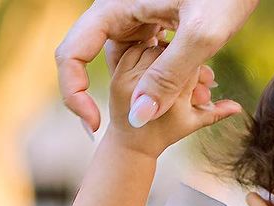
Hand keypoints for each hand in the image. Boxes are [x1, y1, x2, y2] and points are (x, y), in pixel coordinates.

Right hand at [56, 0, 259, 132]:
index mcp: (115, 6)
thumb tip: (139, 117)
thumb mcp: (200, 35)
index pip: (72, 53)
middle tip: (161, 120)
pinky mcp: (157, 19)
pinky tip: (199, 84)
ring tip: (198, 96)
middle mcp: (119, 9)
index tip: (95, 126)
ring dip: (155, 88)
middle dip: (128, 95)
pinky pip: (151, 55)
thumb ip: (169, 76)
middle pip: (98, 61)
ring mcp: (137, 14)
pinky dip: (169, 75)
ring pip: (130, 62)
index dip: (75, 95)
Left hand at [107, 39, 241, 154]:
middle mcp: (153, 91)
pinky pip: (134, 50)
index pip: (191, 67)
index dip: (198, 66)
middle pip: (171, 54)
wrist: (132, 143)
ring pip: (152, 49)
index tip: (200, 74)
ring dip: (163, 50)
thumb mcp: (192, 123)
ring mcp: (133, 82)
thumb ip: (216, 113)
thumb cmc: (165, 134)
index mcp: (175, 100)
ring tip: (169, 59)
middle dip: (180, 56)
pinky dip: (144, 49)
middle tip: (184, 61)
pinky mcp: (118, 76)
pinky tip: (152, 55)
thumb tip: (238, 108)